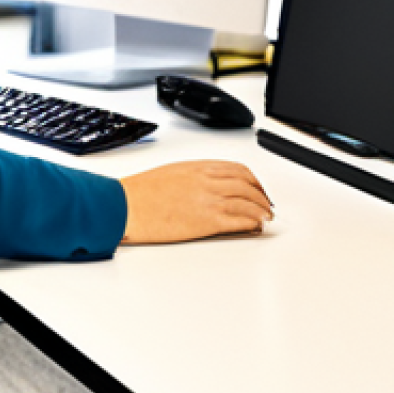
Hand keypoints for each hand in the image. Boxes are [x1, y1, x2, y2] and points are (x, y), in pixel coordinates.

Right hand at [120, 160, 272, 244]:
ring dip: (261, 209)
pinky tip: (255, 225)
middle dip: (262, 195)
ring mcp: (209, 199)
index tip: (256, 187)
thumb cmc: (141, 192)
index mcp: (197, 167)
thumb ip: (194, 176)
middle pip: (247, 184)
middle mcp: (207, 180)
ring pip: (248, 201)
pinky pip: (240, 219)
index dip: (253, 179)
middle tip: (266, 203)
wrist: (127, 205)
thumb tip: (209, 184)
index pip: (237, 169)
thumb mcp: (171, 173)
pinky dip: (252, 221)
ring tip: (265, 216)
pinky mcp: (207, 220)